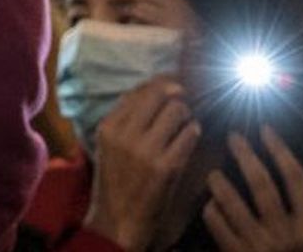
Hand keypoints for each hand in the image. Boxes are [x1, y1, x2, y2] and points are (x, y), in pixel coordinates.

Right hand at [82, 76, 202, 250]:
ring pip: (178, 110)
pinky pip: (190, 134)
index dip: (162, 82)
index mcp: (109, 126)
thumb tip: (155, 87)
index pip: (139, 89)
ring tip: (184, 125)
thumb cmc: (117, 178)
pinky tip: (189, 139)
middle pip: (161, 94)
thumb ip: (126, 117)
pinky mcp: (166, 167)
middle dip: (176, 96)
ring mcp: (146, 150)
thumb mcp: (110, 144)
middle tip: (182, 104)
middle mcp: (125, 134)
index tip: (174, 85)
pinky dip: (193, 133)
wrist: (118, 219)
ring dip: (186, 115)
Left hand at [203, 127, 302, 251]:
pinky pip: (217, 226)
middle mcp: (287, 235)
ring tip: (213, 171)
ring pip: (232, 203)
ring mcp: (260, 247)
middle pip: (261, 184)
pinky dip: (211, 211)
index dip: (279, 149)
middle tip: (233, 137)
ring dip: (219, 182)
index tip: (265, 130)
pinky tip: (209, 203)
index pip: (294, 177)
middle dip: (245, 155)